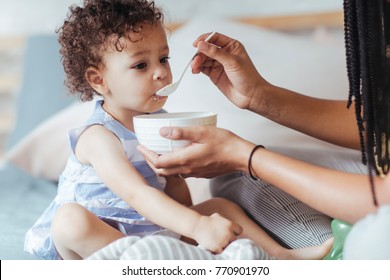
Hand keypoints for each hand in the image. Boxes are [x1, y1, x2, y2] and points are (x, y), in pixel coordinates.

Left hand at [137, 126, 254, 177]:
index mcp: (185, 159)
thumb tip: (162, 131)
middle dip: (150, 161)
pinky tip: (175, 157)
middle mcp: (187, 169)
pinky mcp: (200, 173)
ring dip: (160, 165)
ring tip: (157, 153)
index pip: (158, 162)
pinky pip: (181, 173)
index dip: (147, 155)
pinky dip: (172, 167)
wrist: (240, 157)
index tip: (141, 146)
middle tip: (145, 150)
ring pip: (171, 173)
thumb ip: (181, 132)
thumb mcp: (202, 132)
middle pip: (161, 171)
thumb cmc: (224, 143)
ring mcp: (194, 173)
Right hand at [191, 32, 269, 109]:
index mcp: (232, 46)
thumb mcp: (232, 62)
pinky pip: (203, 68)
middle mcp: (225, 53)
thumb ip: (216, 53)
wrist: (251, 95)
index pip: (215, 38)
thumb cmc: (248, 77)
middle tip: (196, 61)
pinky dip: (198, 68)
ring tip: (194, 67)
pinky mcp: (215, 74)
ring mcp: (219, 64)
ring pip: (204, 59)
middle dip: (200, 54)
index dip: (204, 39)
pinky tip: (195, 70)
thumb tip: (201, 44)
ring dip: (197, 62)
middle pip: (207, 49)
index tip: (196, 44)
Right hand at [193, 213, 242, 253]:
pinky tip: (213, 245)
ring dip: (223, 245)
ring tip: (216, 241)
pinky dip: (218, 249)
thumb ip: (226, 221)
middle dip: (228, 239)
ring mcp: (224, 241)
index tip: (230, 233)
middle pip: (233, 239)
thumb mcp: (218, 216)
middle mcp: (228, 233)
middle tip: (221, 238)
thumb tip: (232, 227)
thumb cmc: (207, 221)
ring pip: (228, 246)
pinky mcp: (217, 248)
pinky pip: (221, 251)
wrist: (196, 226)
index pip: (239, 231)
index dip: (234, 232)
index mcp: (230, 224)